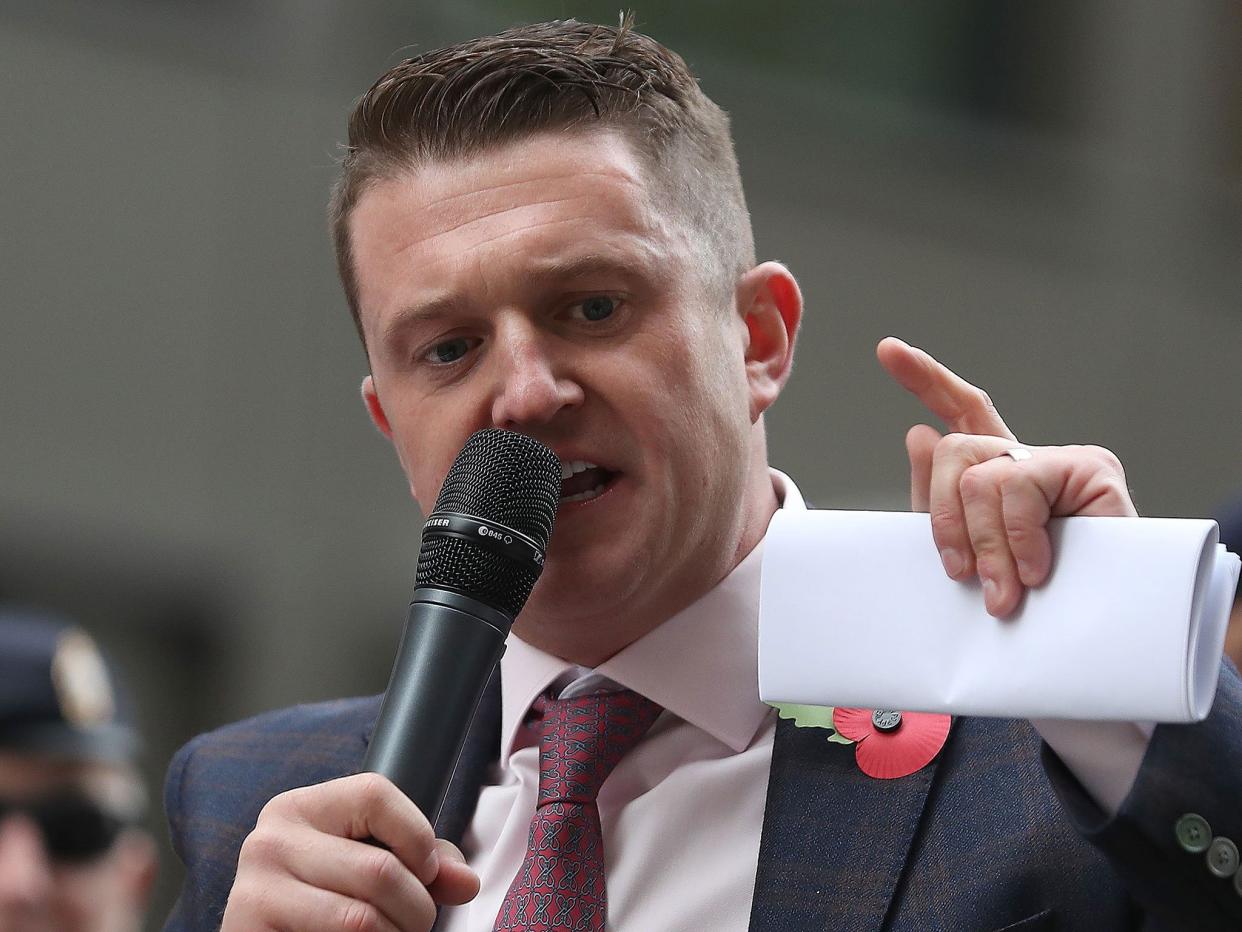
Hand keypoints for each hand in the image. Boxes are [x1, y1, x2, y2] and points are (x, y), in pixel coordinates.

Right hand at [222, 773, 478, 930]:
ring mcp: (254, 893)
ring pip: (361, 919)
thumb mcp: (367, 862)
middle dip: (417, 907)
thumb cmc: (324, 899)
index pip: (375, 794)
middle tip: (418, 923)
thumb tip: (465, 882)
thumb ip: (422, 862)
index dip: (418, 836)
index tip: (427, 871)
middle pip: (379, 869)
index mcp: (298, 808)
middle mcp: (269, 842)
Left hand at [876, 337, 1137, 617]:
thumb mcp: (969, 553)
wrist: (1090, 636)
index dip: (925, 379)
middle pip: (954, 451)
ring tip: (1002, 590)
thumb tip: (919, 434)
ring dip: (984, 543)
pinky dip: (1017, 537)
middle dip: (944, 521)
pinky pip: (1020, 487)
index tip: (887, 350)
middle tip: (962, 576)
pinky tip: (1035, 570)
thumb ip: (939, 500)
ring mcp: (1062, 459)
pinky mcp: (1093, 470)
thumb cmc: (1030, 602)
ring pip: (981, 476)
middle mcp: (1027, 459)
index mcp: (996, 474)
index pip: (960, 412)